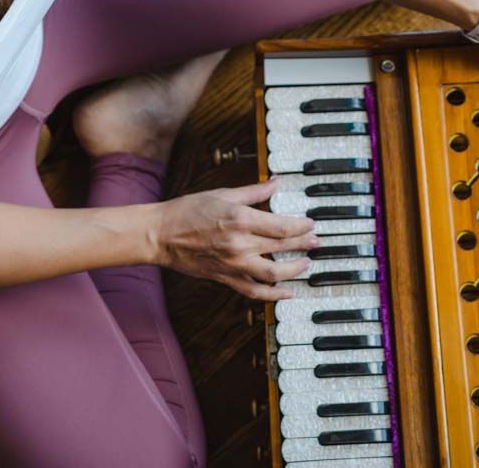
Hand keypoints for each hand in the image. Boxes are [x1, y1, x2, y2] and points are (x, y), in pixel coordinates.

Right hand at [152, 178, 318, 300]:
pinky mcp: (226, 278)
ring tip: (307, 264)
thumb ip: (253, 191)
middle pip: (282, 247)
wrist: (161, 235)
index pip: (282, 226)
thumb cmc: (187, 211)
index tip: (311, 224)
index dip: (301, 226)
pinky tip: (287, 293)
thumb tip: (275, 183)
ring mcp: (234, 264)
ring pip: (274, 274)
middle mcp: (240, 244)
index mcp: (240, 220)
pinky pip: (255, 291)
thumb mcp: (223, 193)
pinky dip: (273, 295)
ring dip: (295, 269)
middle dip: (304, 244)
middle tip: (317, 241)